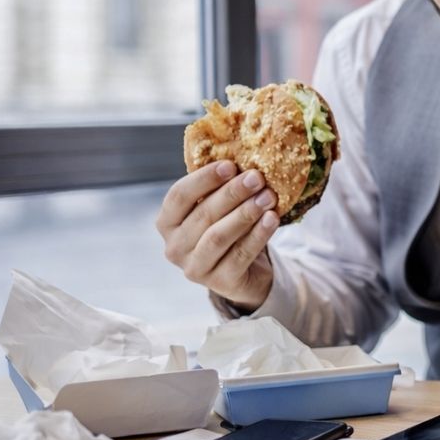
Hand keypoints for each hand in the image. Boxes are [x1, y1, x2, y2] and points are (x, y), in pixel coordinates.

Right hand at [155, 161, 278, 311]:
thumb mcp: (216, 208)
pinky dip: (258, 235)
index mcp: (167, 222)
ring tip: (268, 196)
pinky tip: (272, 218)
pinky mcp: (219, 283)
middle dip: (232, 193)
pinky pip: (241, 255)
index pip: (179, 196)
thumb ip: (219, 188)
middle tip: (257, 177)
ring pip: (219, 236)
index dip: (204, 179)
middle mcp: (174, 247)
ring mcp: (194, 268)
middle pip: (203, 214)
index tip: (230, 165)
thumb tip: (242, 156)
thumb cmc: (227, 229)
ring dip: (245, 213)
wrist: (244, 272)